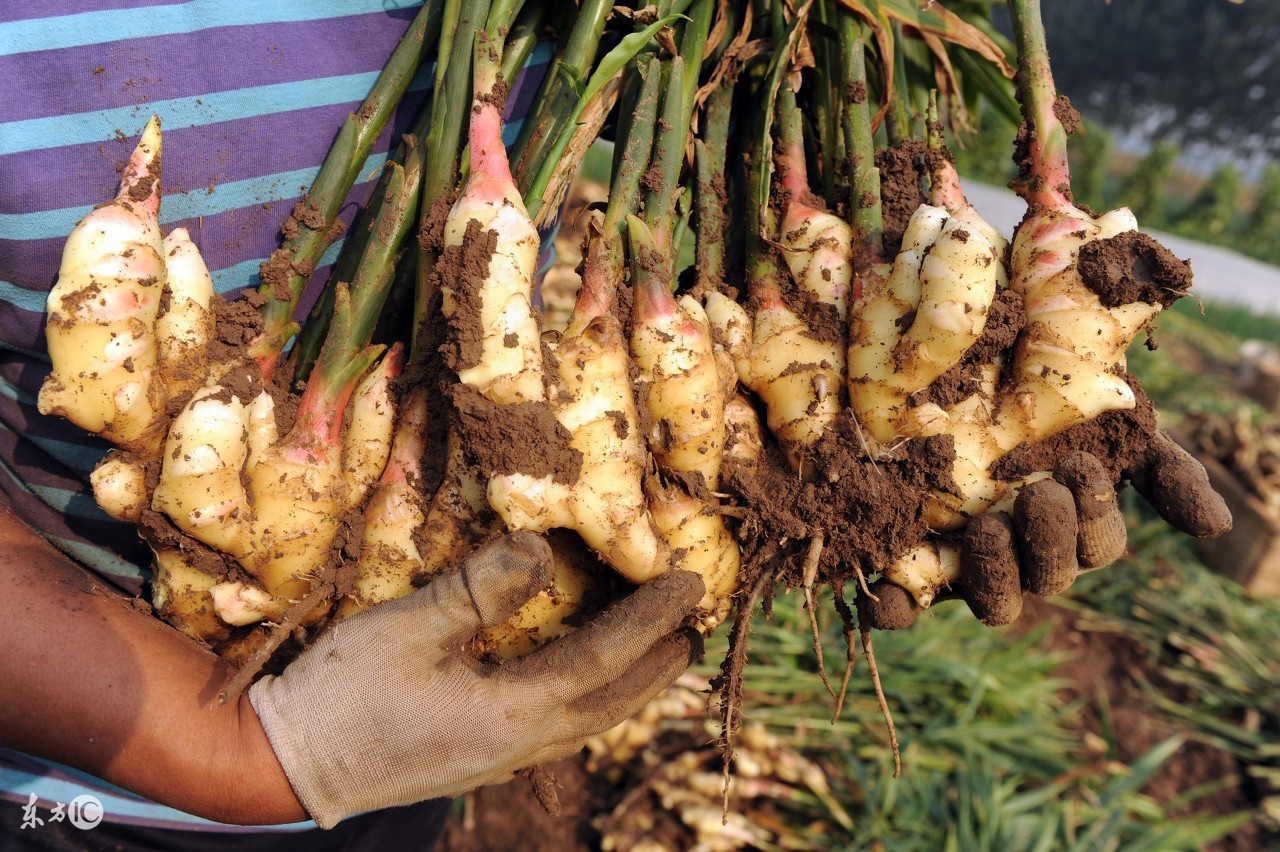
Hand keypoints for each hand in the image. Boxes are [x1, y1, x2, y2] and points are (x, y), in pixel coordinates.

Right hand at [248, 531, 704, 827]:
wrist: (286, 765)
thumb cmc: (341, 693)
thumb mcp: (408, 628)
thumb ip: (481, 589)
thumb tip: (544, 548)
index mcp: (510, 715)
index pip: (603, 663)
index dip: (650, 621)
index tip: (691, 586)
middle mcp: (518, 745)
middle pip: (610, 704)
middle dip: (659, 663)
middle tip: (696, 625)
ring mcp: (499, 757)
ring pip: (588, 721)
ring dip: (631, 685)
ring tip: (661, 652)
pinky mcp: (478, 755)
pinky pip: (558, 726)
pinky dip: (591, 698)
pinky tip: (584, 682)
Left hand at [861, 435, 1230, 628]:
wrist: (975, 370)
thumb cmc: (1054, 399)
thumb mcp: (1115, 426)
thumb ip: (1164, 472)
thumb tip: (1217, 528)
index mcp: (1075, 528)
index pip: (1096, 544)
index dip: (1093, 515)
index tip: (1077, 467)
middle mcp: (1026, 552)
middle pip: (1049, 577)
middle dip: (1049, 542)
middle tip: (1038, 497)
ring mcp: (969, 561)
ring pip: (992, 600)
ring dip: (995, 573)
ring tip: (988, 526)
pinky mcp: (912, 560)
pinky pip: (907, 603)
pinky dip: (897, 609)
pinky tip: (886, 599)